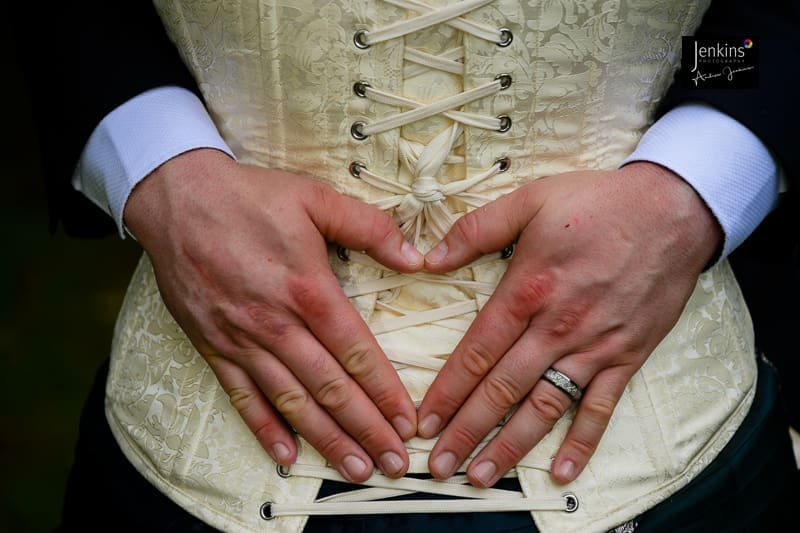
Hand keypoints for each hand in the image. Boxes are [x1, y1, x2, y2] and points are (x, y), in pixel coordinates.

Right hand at [123, 148, 423, 482]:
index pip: (356, 352)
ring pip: (291, 402)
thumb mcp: (315, 198)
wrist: (177, 199)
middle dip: (366, 429)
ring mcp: (243, 341)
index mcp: (308, 290)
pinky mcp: (214, 347)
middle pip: (330, 388)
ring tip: (355, 468)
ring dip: (326, 439)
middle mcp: (277, 325)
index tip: (407, 420)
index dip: (385, 391)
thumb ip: (369, 227)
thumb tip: (416, 256)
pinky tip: (286, 456)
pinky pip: (241, 397)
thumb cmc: (249, 198)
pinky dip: (264, 429)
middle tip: (394, 463)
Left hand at [417, 162, 721, 486]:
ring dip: (511, 445)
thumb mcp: (530, 201)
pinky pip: (601, 407)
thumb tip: (429, 258)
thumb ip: (476, 229)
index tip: (424, 421)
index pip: (478, 351)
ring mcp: (593, 346)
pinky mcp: (625, 356)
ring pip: (544, 406)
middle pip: (503, 388)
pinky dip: (582, 443)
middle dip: (467, 430)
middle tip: (440, 464)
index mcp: (528, 290)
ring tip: (482, 476)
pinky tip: (560, 471)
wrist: (672, 211)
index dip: (448, 390)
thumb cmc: (599, 204)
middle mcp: (557, 327)